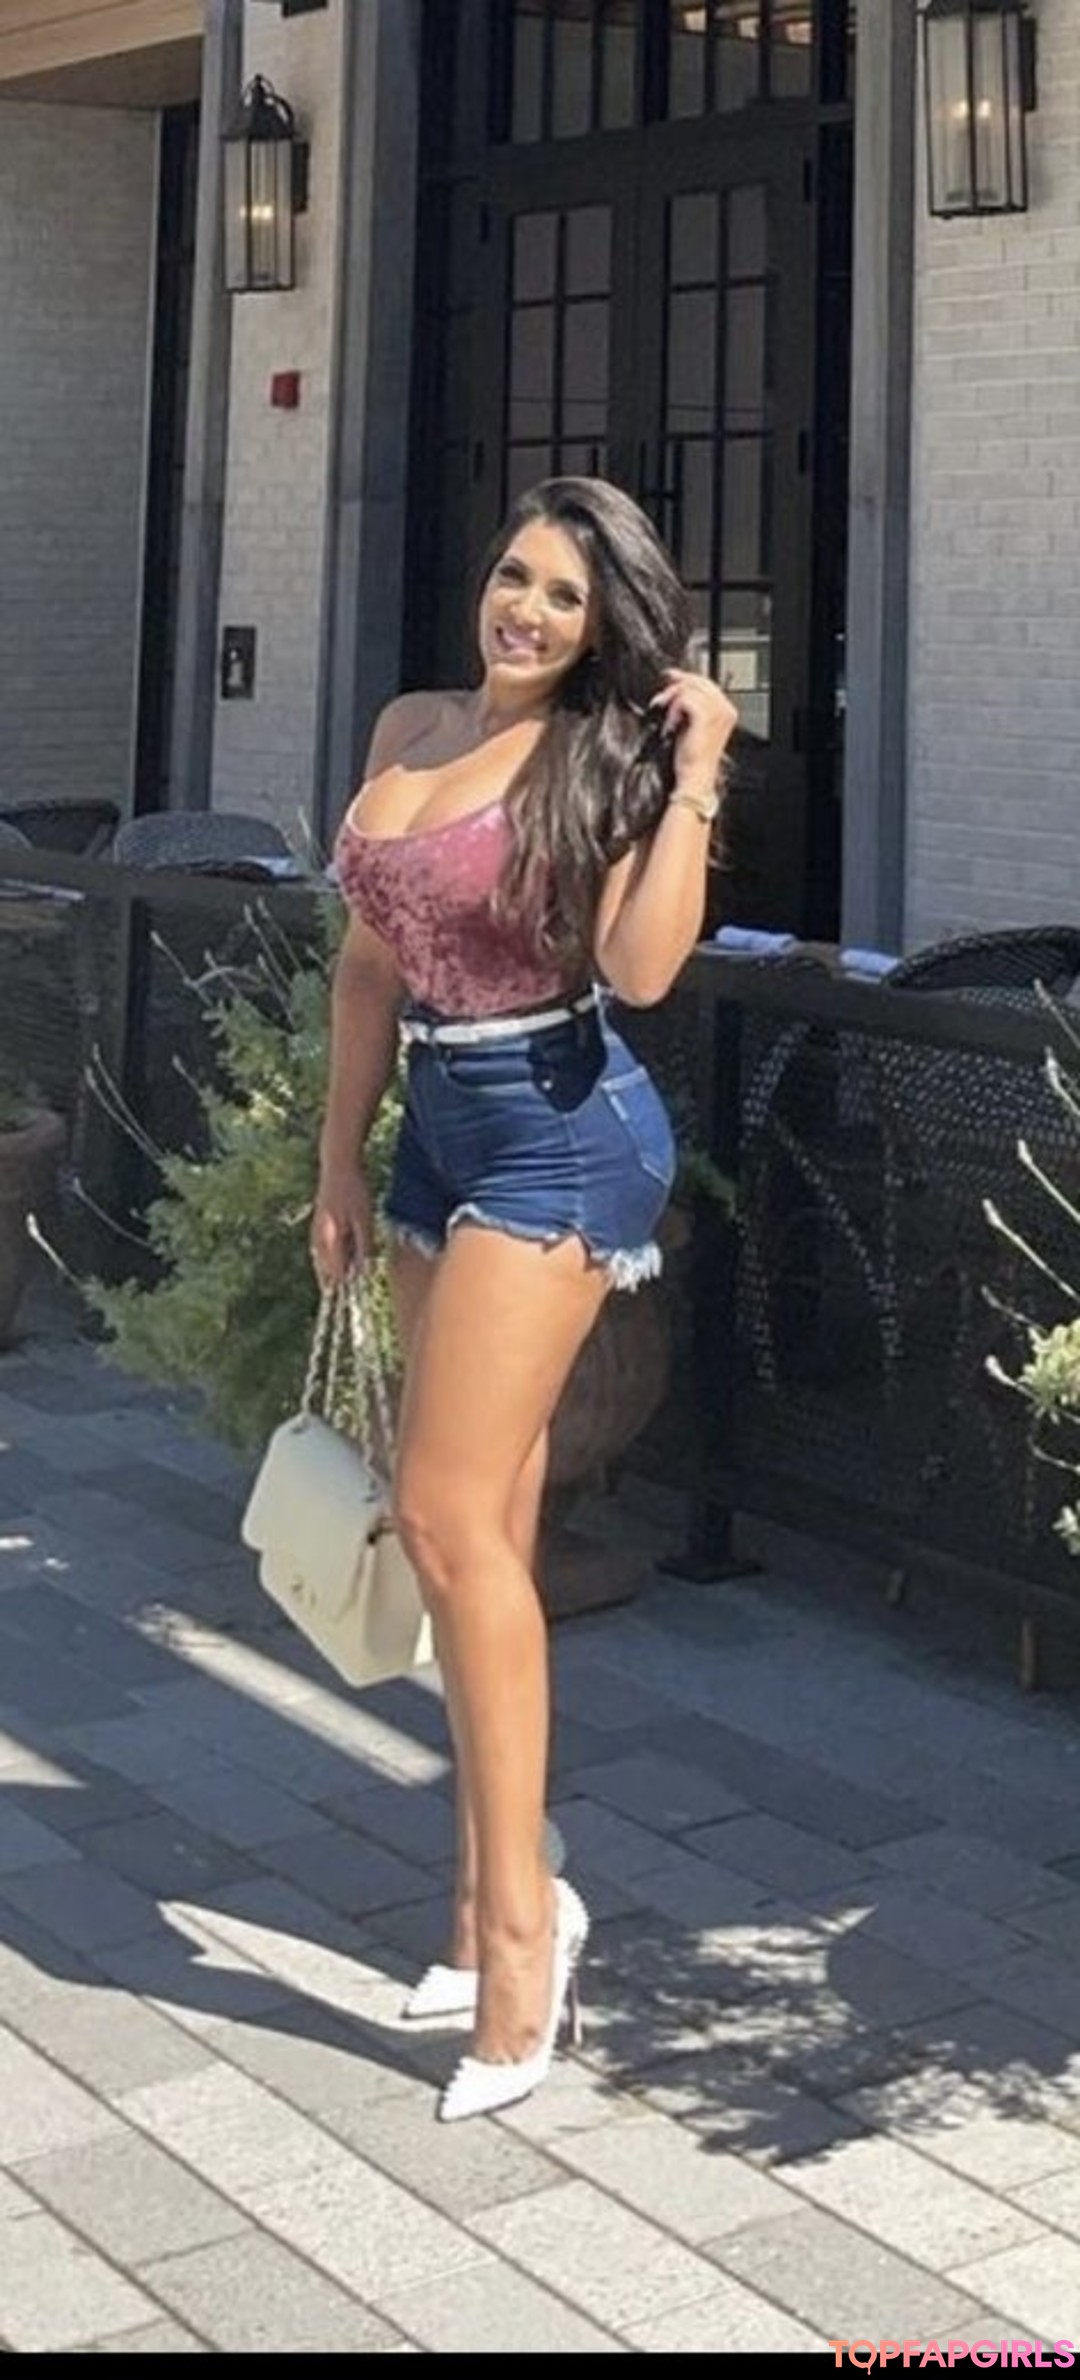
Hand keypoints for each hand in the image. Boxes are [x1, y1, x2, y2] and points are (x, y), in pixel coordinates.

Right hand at [310, 1157, 373, 1289]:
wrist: (338, 1165)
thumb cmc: (354, 1190)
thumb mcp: (364, 1220)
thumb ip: (363, 1247)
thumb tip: (364, 1272)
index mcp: (329, 1239)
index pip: (336, 1274)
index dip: (348, 1284)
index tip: (359, 1289)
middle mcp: (318, 1239)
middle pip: (325, 1272)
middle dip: (338, 1282)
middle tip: (351, 1289)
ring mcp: (315, 1231)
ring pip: (321, 1262)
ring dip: (333, 1271)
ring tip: (345, 1278)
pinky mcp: (317, 1225)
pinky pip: (321, 1251)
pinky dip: (330, 1259)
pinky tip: (339, 1259)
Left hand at [649, 668, 738, 786]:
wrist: (695, 778)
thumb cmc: (692, 759)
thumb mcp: (693, 727)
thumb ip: (691, 707)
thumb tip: (676, 688)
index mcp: (726, 711)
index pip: (706, 684)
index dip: (685, 680)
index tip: (669, 680)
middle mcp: (725, 709)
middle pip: (698, 682)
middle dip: (675, 688)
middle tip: (661, 700)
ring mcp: (717, 711)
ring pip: (689, 688)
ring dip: (672, 701)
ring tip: (668, 719)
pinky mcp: (705, 716)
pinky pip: (684, 699)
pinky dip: (673, 710)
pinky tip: (671, 725)